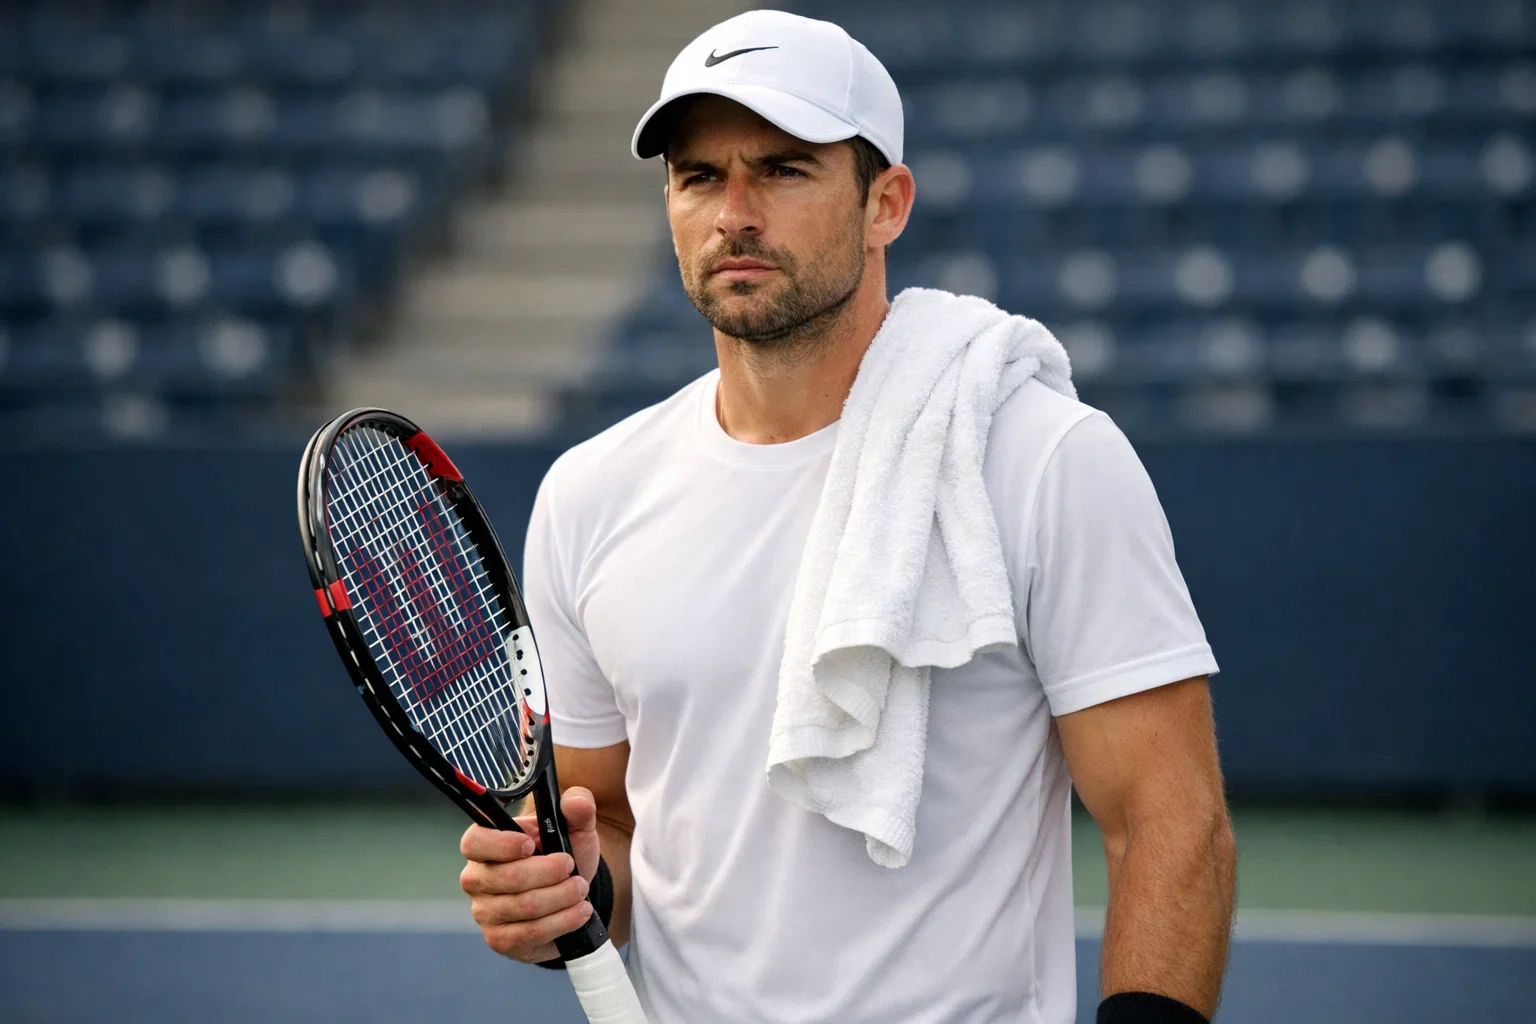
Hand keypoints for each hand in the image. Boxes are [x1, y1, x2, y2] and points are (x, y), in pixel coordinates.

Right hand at [459, 786, 602, 962]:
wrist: (571, 893)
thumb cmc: (563, 853)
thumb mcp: (576, 827)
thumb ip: (578, 807)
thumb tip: (575, 802)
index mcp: (485, 843)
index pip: (474, 842)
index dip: (500, 844)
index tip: (530, 845)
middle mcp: (477, 878)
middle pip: (506, 878)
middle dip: (548, 873)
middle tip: (571, 868)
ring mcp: (485, 911)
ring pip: (523, 906)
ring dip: (560, 897)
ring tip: (581, 889)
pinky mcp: (500, 939)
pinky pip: (529, 933)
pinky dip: (561, 922)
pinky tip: (579, 912)